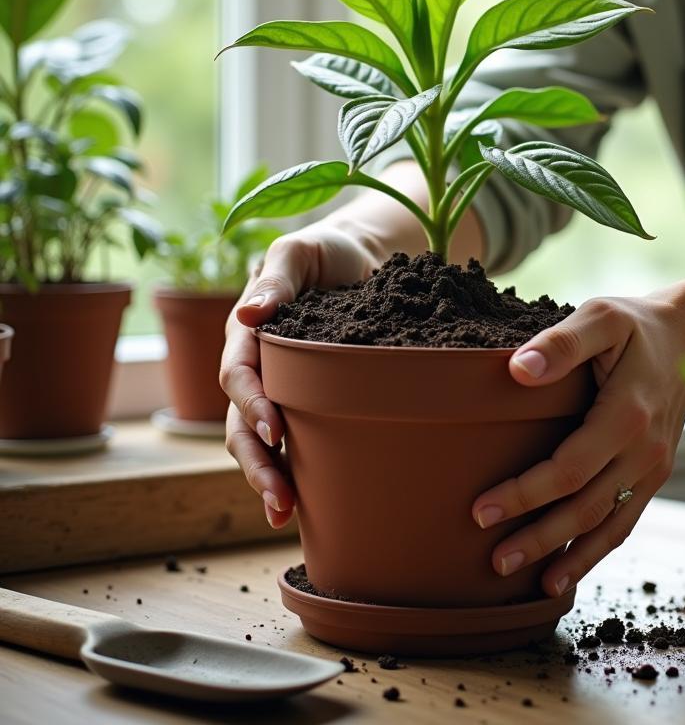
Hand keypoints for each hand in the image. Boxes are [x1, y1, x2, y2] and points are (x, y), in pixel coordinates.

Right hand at [220, 222, 385, 527]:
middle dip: (255, 462)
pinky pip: (296, 441)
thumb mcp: (300, 251)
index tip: (274, 430)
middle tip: (280, 498)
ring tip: (285, 515)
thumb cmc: (327, 251)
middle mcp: (258, 366)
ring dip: (269, 478)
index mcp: (248, 332)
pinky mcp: (310, 402)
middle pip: (241, 422)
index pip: (239, 373)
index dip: (251, 403)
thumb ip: (277, 279)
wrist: (364, 259)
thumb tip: (248, 316)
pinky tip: (305, 505)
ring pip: (261, 441)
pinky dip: (296, 472)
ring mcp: (281, 388)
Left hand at [470, 285, 684, 596]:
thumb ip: (561, 342)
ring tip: (528, 582)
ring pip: (608, 524)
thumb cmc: (635, 325)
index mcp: (626, 414)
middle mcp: (644, 450)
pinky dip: (597, 550)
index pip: (569, 468)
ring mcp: (653, 467)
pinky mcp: (655, 475)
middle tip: (494, 559)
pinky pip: (625, 520)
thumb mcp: (601, 317)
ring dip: (568, 556)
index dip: (526, 494)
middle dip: (539, 537)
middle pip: (586, 507)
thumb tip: (518, 370)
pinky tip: (567, 572)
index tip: (482, 510)